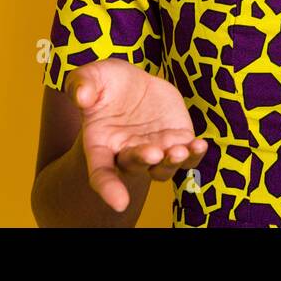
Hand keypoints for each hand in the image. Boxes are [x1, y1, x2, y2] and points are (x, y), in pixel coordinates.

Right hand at [65, 58, 207, 211]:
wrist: (132, 82)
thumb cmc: (105, 84)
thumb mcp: (90, 77)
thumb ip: (80, 85)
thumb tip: (81, 96)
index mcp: (100, 145)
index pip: (101, 174)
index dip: (108, 189)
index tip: (120, 203)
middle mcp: (127, 153)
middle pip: (135, 166)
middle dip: (144, 161)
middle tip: (154, 152)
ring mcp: (154, 149)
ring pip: (164, 168)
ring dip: (172, 163)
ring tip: (180, 150)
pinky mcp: (175, 139)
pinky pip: (187, 155)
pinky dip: (195, 154)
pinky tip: (200, 145)